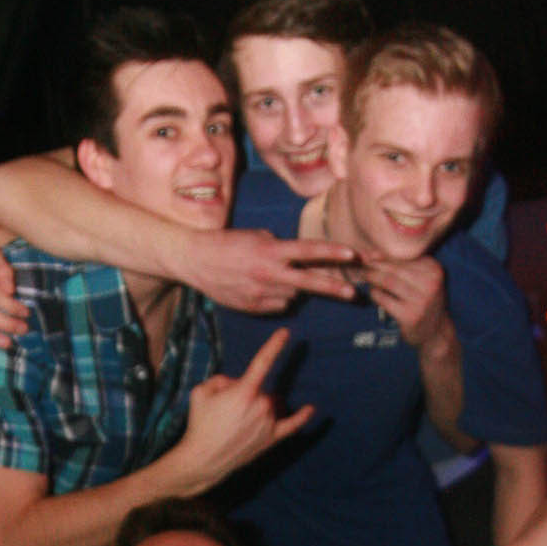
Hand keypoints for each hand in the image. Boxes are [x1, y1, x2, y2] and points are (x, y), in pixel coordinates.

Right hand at [174, 329, 313, 491]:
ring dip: (257, 407)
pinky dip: (302, 417)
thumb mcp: (201, 391)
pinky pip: (291, 426)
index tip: (286, 333)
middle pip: (260, 388)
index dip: (274, 345)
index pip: (263, 362)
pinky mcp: (271, 438)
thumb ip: (221, 380)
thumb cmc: (200, 424)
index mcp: (245, 391)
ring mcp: (269, 423)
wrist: (203, 459)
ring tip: (234, 423)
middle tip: (225, 410)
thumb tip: (235, 384)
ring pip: (269, 404)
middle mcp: (262, 405)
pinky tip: (311, 409)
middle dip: (245, 393)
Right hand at [188, 229, 356, 312]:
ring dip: (291, 286)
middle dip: (333, 287)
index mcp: (271, 252)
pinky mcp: (254, 308)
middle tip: (352, 293)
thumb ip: (281, 249)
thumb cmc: (226, 244)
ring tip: (270, 275)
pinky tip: (258, 287)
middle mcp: (269, 274)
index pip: (308, 251)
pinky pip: (277, 304)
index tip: (352, 254)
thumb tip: (299, 263)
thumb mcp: (256, 237)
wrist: (195, 260)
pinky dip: (275, 297)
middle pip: (309, 282)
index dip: (332, 252)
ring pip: (292, 294)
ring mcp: (261, 294)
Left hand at [361, 255, 447, 347]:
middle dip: (375, 265)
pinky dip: (375, 294)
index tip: (369, 256)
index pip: (404, 257)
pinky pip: (384, 299)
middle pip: (395, 268)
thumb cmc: (424, 300)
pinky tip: (373, 293)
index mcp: (434, 269)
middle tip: (362, 265)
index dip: (384, 256)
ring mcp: (421, 300)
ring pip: (388, 281)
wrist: (436, 331)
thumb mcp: (420, 279)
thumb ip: (400, 266)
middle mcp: (431, 283)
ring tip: (365, 277)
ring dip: (373, 278)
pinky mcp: (410, 316)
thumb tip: (372, 253)